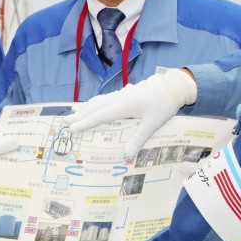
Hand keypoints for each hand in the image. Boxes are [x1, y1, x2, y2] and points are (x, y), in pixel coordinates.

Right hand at [63, 69, 197, 157]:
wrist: (174, 86)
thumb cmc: (164, 104)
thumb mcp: (152, 123)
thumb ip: (138, 137)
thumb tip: (126, 154)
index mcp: (123, 106)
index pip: (100, 116)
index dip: (85, 123)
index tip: (72, 128)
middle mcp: (119, 98)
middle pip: (96, 107)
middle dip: (81, 114)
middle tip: (66, 120)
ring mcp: (123, 94)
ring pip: (100, 100)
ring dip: (87, 106)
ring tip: (76, 110)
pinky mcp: (128, 92)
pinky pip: (108, 97)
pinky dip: (98, 101)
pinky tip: (97, 101)